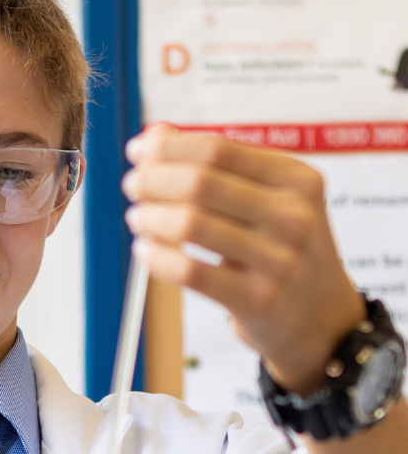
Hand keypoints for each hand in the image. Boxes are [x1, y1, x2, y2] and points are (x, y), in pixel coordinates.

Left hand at [122, 124, 363, 394]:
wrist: (320, 318)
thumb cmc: (283, 251)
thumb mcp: (268, 200)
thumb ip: (217, 166)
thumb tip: (155, 135)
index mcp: (297, 180)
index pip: (218, 151)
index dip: (169, 149)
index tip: (139, 153)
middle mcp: (294, 216)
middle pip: (201, 183)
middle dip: (154, 180)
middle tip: (133, 186)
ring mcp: (278, 260)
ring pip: (191, 224)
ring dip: (151, 217)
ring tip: (138, 218)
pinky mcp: (258, 300)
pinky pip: (191, 272)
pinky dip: (158, 258)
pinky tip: (146, 251)